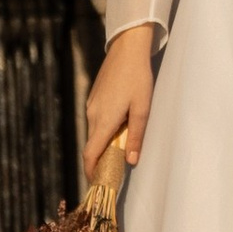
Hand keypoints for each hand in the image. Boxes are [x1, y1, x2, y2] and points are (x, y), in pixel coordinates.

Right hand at [85, 25, 156, 176]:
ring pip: (95, 131)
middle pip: (92, 145)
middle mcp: (92, 114)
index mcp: (103, 121)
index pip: (90, 154)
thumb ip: (136, 136)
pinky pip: (96, 119)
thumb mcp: (142, 109)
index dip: (91, 171)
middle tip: (116, 167)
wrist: (127, 49)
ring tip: (122, 144)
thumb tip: (131, 161)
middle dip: (101, 159)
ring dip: (104, 142)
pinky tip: (120, 122)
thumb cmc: (137, 78)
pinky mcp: (94, 97)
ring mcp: (91, 105)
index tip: (96, 182)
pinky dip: (104, 128)